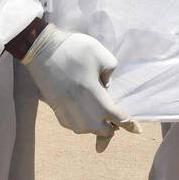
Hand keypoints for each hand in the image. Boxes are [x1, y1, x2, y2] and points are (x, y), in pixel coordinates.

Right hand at [22, 25, 128, 151]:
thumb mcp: (101, 53)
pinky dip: (82, 125)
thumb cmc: (73, 49)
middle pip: (100, 129)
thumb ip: (110, 71)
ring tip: (101, 118)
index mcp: (93, 94)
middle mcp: (79, 107)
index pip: (115, 116)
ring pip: (85, 130)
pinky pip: (72, 125)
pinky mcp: (55, 108)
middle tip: (117, 119)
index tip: (137, 130)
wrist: (41, 49)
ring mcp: (65, 109)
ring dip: (96, 127)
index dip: (128, 124)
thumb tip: (107, 86)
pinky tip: (85, 116)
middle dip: (111, 128)